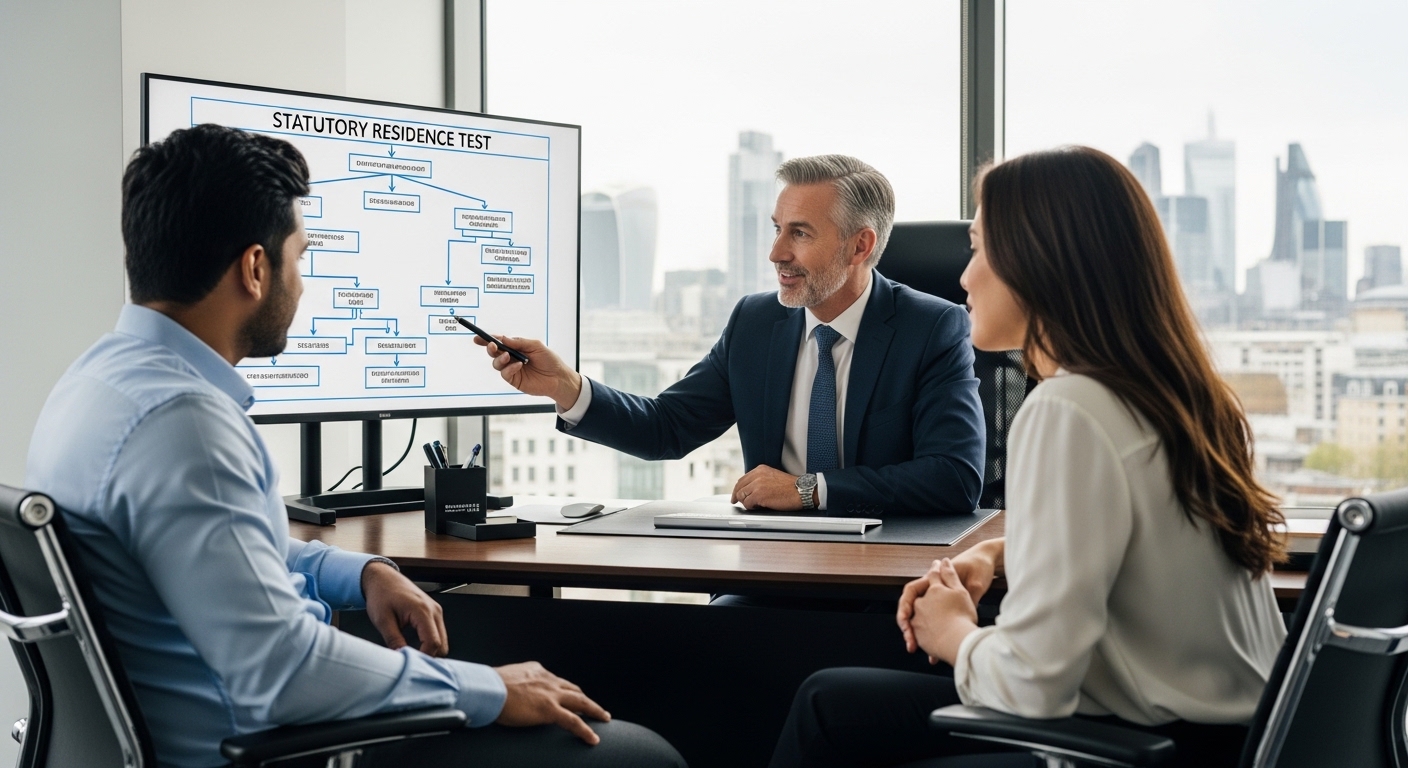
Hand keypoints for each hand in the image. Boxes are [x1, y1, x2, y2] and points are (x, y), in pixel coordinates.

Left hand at [361, 561, 447, 656]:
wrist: (383, 578)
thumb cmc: (382, 594)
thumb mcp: (382, 620)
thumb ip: (394, 640)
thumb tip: (401, 657)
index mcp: (422, 611)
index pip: (433, 642)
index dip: (424, 657)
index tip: (411, 666)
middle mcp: (434, 610)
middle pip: (442, 644)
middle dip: (429, 656)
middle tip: (411, 663)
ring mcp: (436, 611)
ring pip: (442, 640)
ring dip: (430, 650)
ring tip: (412, 655)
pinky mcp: (433, 613)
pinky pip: (438, 633)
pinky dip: (430, 643)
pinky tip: (415, 646)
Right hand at [474, 334, 581, 409]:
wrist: (558, 377)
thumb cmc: (549, 360)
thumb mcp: (536, 346)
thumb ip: (519, 342)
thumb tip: (504, 338)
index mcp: (516, 347)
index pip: (499, 342)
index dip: (487, 340)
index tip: (478, 338)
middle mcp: (511, 358)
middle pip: (494, 352)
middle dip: (490, 348)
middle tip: (492, 345)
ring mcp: (512, 369)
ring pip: (497, 363)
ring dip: (500, 359)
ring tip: (508, 356)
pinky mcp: (514, 380)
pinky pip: (505, 374)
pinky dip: (509, 369)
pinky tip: (518, 366)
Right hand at [495, 662, 610, 743]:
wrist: (487, 689)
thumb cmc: (487, 687)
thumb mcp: (503, 680)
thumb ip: (511, 685)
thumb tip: (505, 693)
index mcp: (536, 671)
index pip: (556, 681)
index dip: (564, 690)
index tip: (568, 696)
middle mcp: (547, 679)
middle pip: (573, 689)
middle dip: (584, 698)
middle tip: (594, 707)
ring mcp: (551, 694)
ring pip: (581, 702)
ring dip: (595, 710)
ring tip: (604, 718)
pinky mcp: (550, 709)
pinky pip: (574, 721)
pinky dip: (586, 730)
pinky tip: (593, 739)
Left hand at [731, 465, 809, 510]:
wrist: (802, 491)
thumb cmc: (791, 487)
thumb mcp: (773, 477)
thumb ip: (761, 480)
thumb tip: (749, 490)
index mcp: (760, 469)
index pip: (742, 479)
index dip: (738, 488)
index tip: (736, 495)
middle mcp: (757, 475)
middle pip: (739, 487)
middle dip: (737, 496)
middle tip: (736, 502)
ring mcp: (757, 485)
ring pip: (742, 496)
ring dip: (746, 502)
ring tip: (755, 505)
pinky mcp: (759, 495)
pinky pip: (747, 504)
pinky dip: (751, 507)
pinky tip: (759, 507)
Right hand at [897, 538, 1001, 653]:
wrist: (987, 561)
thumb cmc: (979, 565)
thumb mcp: (976, 581)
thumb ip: (969, 596)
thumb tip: (965, 610)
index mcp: (935, 579)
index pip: (911, 591)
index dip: (904, 607)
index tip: (905, 621)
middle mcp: (934, 590)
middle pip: (913, 610)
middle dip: (909, 628)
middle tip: (911, 641)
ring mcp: (940, 600)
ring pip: (923, 621)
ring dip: (919, 635)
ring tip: (921, 649)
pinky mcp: (948, 608)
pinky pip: (937, 625)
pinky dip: (934, 638)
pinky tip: (936, 652)